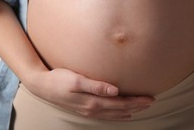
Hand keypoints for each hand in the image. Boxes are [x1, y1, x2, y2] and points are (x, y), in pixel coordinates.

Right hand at [25, 68, 154, 119]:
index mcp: (92, 102)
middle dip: (136, 106)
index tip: (149, 98)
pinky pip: (106, 115)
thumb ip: (96, 86)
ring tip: (142, 108)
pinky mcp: (84, 109)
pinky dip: (117, 115)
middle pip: (120, 110)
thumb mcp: (77, 80)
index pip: (120, 103)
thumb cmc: (59, 79)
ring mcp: (88, 110)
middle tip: (151, 102)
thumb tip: (114, 90)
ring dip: (129, 111)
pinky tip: (124, 114)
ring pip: (114, 114)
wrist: (41, 85)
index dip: (136, 102)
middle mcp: (92, 109)